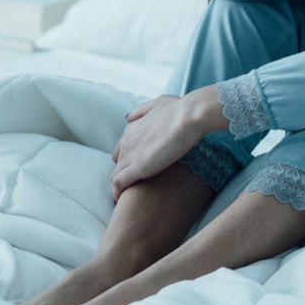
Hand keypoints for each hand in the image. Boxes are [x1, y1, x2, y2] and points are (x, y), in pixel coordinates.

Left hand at [109, 86, 227, 200]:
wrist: (189, 116)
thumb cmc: (179, 109)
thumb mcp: (157, 104)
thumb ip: (142, 111)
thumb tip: (129, 117)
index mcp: (131, 129)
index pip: (122, 149)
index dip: (129, 159)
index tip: (138, 168)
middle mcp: (126, 142)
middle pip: (118, 163)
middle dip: (125, 172)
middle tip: (138, 183)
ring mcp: (129, 155)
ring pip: (115, 175)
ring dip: (121, 185)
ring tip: (129, 197)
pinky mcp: (136, 168)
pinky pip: (118, 184)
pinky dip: (117, 193)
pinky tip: (121, 200)